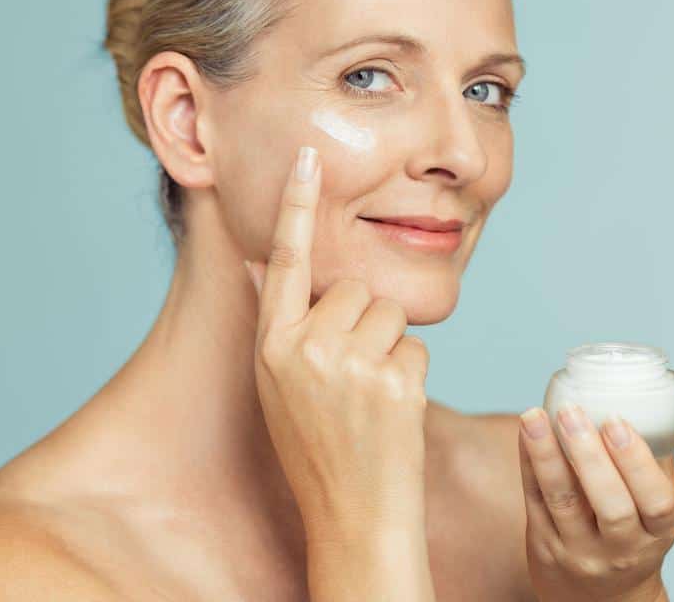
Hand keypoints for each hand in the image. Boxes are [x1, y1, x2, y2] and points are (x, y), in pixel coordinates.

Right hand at [243, 145, 430, 542]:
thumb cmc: (314, 447)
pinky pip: (414, 345)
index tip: (309, 157)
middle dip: (363, 321)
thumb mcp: (276, 384)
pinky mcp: (393, 381)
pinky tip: (392, 409)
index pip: (283, 261)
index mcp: (271, 345)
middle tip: (352, 376)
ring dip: (389, 346)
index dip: (295, 206)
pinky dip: (410, 372)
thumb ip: (276, 322)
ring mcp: (349, 364)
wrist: (352, 516)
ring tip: (371, 395)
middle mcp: (304, 348)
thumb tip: (260, 261)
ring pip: (389, 312)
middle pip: (353, 288)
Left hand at [518, 370, 673, 601]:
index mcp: (660, 530)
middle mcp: (623, 547)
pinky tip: (526, 431)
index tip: (615, 420)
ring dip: (546, 455)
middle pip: (609, 505)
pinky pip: (535, 501)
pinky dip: (529, 463)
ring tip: (534, 415)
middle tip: (571, 411)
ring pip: (563, 502)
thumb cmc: (636, 524)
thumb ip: (665, 437)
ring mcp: (581, 550)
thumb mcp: (659, 492)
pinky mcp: (545, 546)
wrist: (601, 595)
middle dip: (589, 456)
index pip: (656, 501)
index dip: (635, 462)